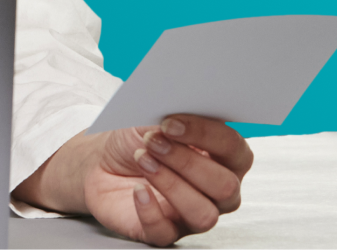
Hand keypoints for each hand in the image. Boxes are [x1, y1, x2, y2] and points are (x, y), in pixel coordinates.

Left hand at [11, 114, 253, 246]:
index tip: (171, 123)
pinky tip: (137, 191)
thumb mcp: (154, 119)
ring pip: (203, 214)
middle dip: (187, 161)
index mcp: (224, 158)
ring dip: (171, 184)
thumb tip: (180, 103)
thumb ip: (173, 113)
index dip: (206, 135)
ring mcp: (192, 214)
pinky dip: (150, 211)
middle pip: (225, 186)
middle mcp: (217, 191)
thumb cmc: (138, 140)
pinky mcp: (165, 231)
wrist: (102, 162)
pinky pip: (166, 232)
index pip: (235, 150)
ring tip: (143, 160)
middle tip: (154, 142)